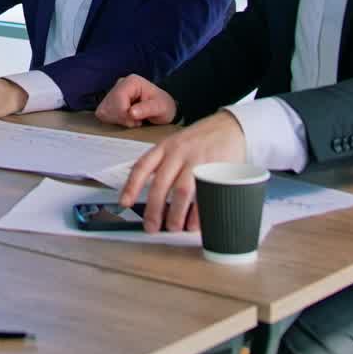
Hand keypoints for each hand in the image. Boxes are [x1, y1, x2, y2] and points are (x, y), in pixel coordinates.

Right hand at [95, 74, 175, 127]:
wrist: (163, 108)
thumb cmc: (163, 106)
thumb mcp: (161, 108)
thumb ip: (146, 109)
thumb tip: (131, 112)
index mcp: (132, 81)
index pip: (118, 98)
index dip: (124, 113)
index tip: (137, 121)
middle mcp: (119, 84)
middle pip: (109, 105)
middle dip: (121, 118)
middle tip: (136, 121)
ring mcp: (113, 92)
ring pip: (103, 110)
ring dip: (117, 120)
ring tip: (132, 120)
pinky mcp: (109, 101)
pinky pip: (102, 113)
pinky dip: (113, 120)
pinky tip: (125, 120)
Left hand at [118, 111, 247, 232]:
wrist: (228, 126)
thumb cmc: (199, 141)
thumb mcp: (175, 146)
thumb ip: (162, 166)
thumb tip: (151, 198)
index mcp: (164, 147)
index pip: (142, 166)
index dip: (131, 186)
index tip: (124, 203)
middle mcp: (178, 153)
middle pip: (161, 184)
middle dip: (154, 209)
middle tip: (151, 227)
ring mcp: (197, 160)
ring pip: (182, 191)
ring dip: (176, 214)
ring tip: (174, 227)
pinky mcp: (215, 168)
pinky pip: (205, 195)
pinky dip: (199, 213)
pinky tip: (194, 223)